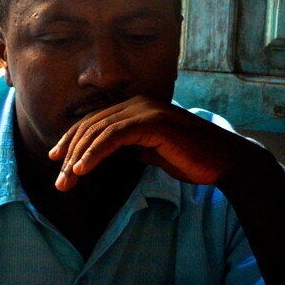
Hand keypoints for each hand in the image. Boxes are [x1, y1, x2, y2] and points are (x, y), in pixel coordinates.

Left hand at [48, 97, 254, 191]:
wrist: (227, 162)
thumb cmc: (193, 159)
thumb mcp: (153, 152)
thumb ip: (131, 147)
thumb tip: (109, 153)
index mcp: (136, 108)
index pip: (94, 122)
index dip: (72, 140)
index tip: (57, 160)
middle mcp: (137, 103)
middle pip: (90, 126)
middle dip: (70, 153)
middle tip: (59, 181)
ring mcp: (145, 110)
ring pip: (98, 132)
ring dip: (77, 158)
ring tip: (67, 181)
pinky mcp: (152, 122)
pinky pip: (112, 137)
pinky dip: (94, 153)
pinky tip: (82, 169)